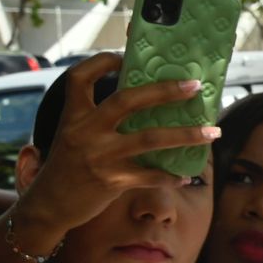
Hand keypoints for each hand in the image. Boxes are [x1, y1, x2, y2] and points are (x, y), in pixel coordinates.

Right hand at [7, 52, 217, 250]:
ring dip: (186, 135)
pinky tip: (187, 175)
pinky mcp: (111, 181)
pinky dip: (171, 175)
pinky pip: (151, 175)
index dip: (101, 62)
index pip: (79, 77)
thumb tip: (144, 104)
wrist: (49, 205)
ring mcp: (99, 156)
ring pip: (150, 139)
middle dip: (165, 91)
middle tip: (195, 86)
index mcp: (73, 115)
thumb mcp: (73, 135)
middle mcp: (85, 131)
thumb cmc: (67, 167)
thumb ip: (98, 120)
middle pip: (127, 100)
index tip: (125, 57)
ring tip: (213, 132)